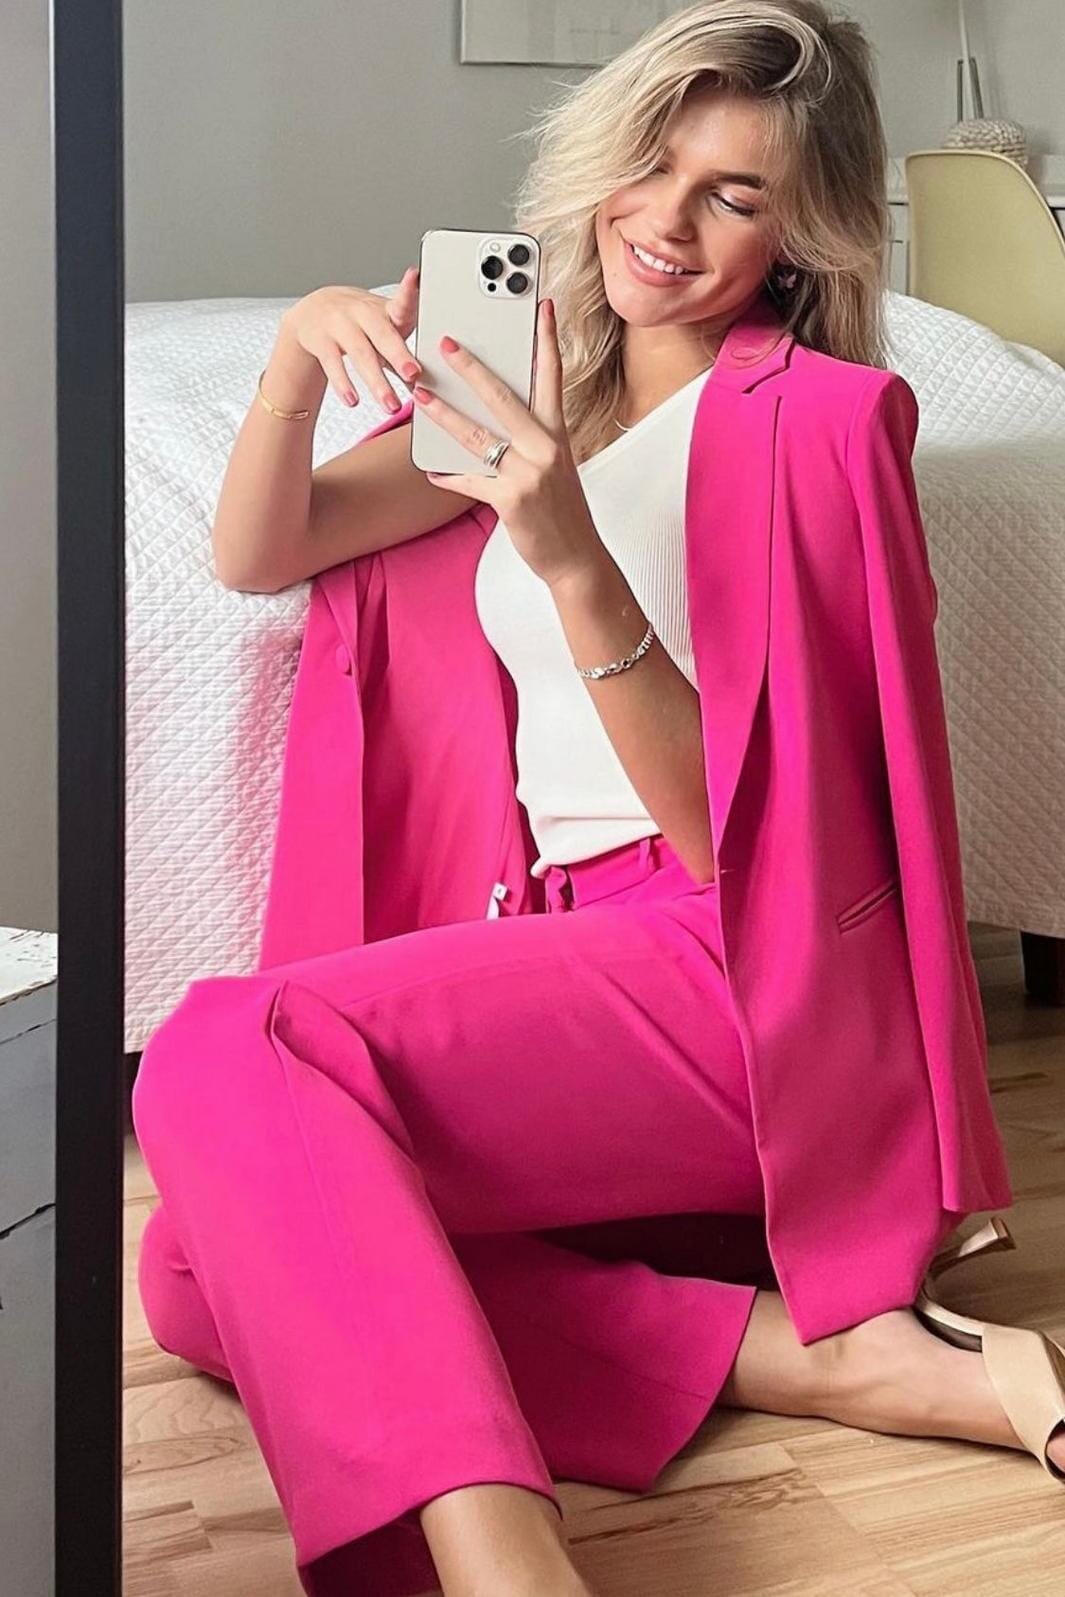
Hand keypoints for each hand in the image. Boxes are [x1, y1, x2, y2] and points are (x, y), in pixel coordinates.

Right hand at [278, 273, 422, 411]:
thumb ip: (403, 357)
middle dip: (399, 354)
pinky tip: (353, 400)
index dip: (408, 290)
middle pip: (383, 334)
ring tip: (390, 405)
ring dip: (376, 382)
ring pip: (360, 354)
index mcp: (385, 310)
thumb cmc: (360, 325)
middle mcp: (362, 313)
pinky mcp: (320, 340)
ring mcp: (340, 325)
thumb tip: (428, 389)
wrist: (314, 312)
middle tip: (413, 374)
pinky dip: (343, 384)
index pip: (400, 300)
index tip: (415, 278)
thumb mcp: (383, 331)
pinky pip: (333, 364)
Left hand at [413, 298, 607, 590]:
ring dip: (444, 414)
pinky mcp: (510, 500)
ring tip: (421, 396)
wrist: (576, 558)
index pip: (552, 377)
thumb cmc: (563, 512)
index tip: (543, 306)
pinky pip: (470, 482)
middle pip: (502, 397)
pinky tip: (433, 470)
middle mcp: (545, 447)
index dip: (547, 340)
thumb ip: (528, 441)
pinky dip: (449, 477)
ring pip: (477, 435)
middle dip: (471, 368)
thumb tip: (490, 424)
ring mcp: (528, 473)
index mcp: (557, 434)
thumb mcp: (554, 468)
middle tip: (445, 343)